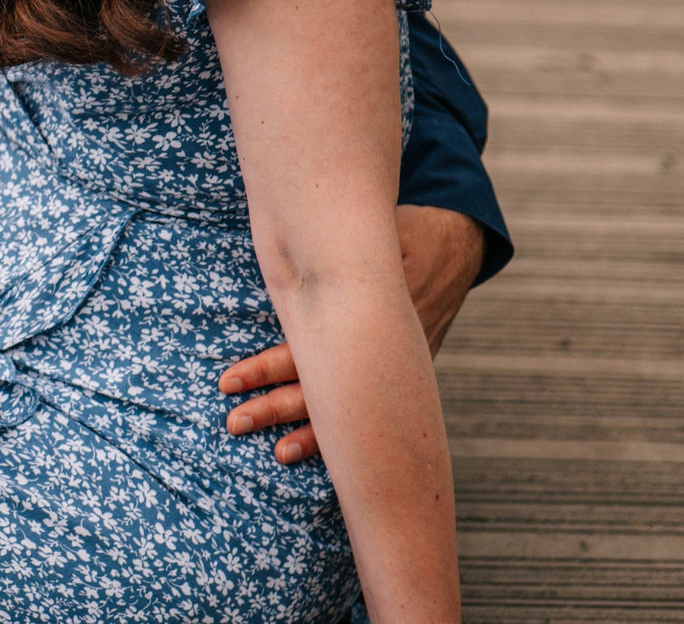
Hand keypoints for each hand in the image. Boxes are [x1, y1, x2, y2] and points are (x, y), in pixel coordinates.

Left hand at [218, 204, 487, 463]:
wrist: (456, 247)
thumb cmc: (401, 230)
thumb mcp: (374, 228)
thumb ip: (332, 242)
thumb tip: (287, 229)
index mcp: (366, 309)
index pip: (307, 347)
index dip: (267, 368)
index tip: (228, 382)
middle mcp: (383, 345)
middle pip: (323, 386)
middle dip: (276, 407)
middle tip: (233, 423)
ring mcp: (399, 364)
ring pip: (351, 408)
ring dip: (312, 433)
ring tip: (278, 454)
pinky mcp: (409, 373)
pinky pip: (376, 410)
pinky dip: (353, 434)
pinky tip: (330, 455)